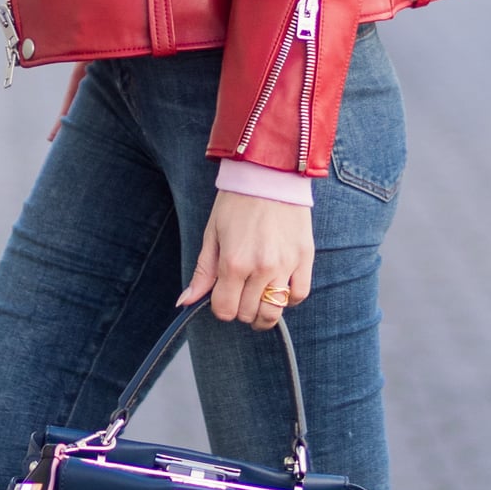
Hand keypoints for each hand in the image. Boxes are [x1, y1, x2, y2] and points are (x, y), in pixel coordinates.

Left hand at [179, 191, 314, 327]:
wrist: (269, 176)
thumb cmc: (237, 203)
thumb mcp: (212, 235)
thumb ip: (202, 272)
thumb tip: (185, 302)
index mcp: (234, 262)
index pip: (225, 310)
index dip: (220, 309)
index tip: (222, 297)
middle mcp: (261, 268)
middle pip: (248, 313)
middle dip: (240, 310)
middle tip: (239, 295)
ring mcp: (285, 264)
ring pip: (274, 311)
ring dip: (263, 313)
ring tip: (258, 302)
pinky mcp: (304, 258)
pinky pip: (299, 295)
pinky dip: (288, 300)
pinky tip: (279, 290)